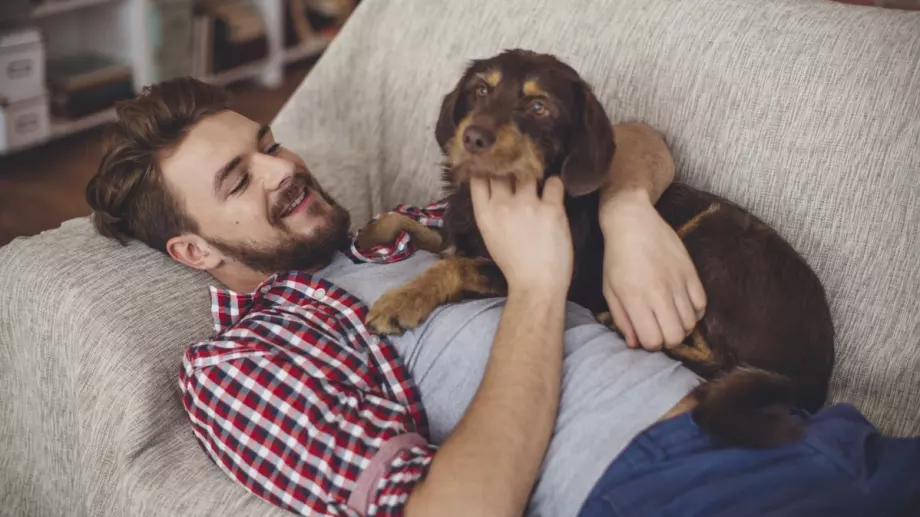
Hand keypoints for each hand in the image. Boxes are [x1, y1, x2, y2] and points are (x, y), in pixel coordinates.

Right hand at [470, 175, 572, 296]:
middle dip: (511, 167)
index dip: (488, 167)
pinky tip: (554, 194)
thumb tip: (498, 188)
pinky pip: (554, 183)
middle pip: (503, 169)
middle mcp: (503, 205)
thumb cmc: (514, 264)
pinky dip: (555, 185)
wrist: (536, 284)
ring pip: (529, 173)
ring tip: (539, 184)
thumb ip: (492, 211)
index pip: (479, 178)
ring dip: (534, 176)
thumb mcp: (492, 236)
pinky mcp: (551, 209)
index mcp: (485, 214)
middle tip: (521, 169)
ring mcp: (527, 205)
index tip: (496, 164)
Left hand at [600, 191, 705, 350]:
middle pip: (675, 336)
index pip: (653, 340)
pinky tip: (682, 306)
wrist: (633, 222)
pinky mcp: (691, 272)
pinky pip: (702, 305)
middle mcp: (658, 292)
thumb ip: (622, 319)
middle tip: (659, 328)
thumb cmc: (616, 258)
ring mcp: (678, 281)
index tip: (645, 333)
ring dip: (681, 326)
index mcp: (635, 298)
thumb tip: (635, 344)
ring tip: (669, 317)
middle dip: (667, 340)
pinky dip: (694, 312)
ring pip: (691, 323)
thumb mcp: (610, 290)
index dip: (650, 343)